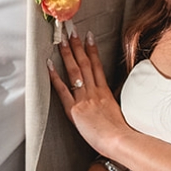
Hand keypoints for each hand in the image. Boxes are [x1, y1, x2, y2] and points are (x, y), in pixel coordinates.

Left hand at [48, 31, 129, 158]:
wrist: (120, 140)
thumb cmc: (121, 134)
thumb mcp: (118, 114)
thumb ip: (110, 105)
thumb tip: (107, 104)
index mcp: (105, 93)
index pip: (97, 66)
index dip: (92, 50)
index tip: (88, 36)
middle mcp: (94, 92)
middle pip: (85, 63)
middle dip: (77, 45)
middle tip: (71, 30)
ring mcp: (85, 99)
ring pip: (75, 72)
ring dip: (67, 54)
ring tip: (61, 39)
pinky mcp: (75, 110)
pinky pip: (63, 90)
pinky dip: (55, 76)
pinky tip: (49, 64)